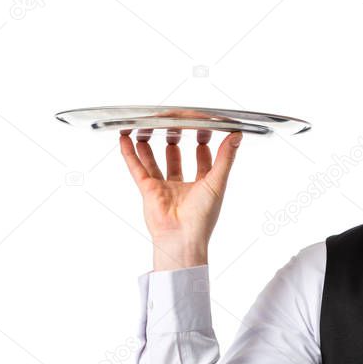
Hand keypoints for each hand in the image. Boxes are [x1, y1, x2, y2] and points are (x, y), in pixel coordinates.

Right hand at [120, 126, 243, 270]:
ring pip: (154, 162)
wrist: (182, 237)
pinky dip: (130, 154)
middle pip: (176, 160)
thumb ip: (225, 158)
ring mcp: (163, 189)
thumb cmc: (202, 217)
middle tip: (175, 126)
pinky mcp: (148, 191)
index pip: (202, 161)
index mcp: (201, 186)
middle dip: (175, 142)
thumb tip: (237, 137)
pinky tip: (125, 140)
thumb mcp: (217, 182)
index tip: (203, 130)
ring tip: (147, 129)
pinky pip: (137, 169)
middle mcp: (182, 187)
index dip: (203, 146)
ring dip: (149, 147)